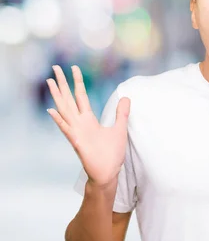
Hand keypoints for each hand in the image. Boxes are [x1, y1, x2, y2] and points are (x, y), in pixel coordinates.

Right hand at [46, 65, 129, 187]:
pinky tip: (52, 111)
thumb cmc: (112, 154)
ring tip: (50, 81)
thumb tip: (126, 98)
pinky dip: (60, 121)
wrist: (108, 173)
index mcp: (88, 120)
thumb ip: (122, 113)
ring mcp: (77, 132)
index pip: (81, 96)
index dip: (77, 82)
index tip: (74, 68)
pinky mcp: (77, 143)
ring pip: (64, 110)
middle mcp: (80, 124)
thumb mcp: (120, 129)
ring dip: (57, 96)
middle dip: (63, 83)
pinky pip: (67, 130)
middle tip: (55, 67)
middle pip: (69, 99)